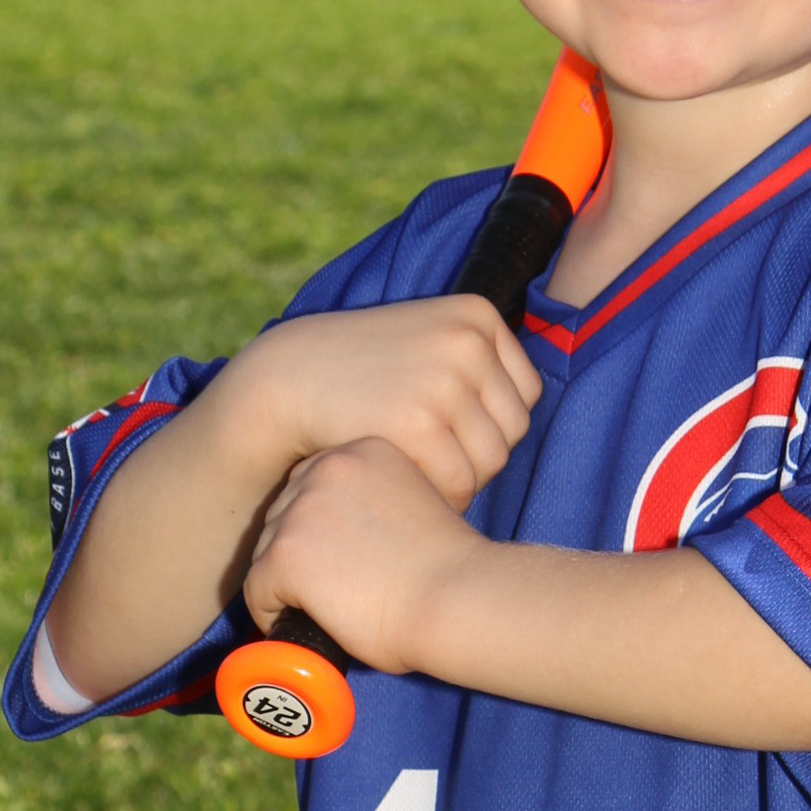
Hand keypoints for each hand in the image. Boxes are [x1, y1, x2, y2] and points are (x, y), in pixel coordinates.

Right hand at [235, 297, 540, 513]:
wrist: (286, 379)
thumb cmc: (360, 372)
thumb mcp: (426, 342)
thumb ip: (476, 368)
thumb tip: (523, 420)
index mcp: (478, 315)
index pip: (524, 395)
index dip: (488, 425)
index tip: (446, 430)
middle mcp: (469, 342)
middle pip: (512, 432)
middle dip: (474, 454)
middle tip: (425, 456)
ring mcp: (445, 380)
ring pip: (490, 463)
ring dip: (457, 479)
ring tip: (413, 467)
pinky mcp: (418, 423)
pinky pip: (458, 484)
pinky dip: (435, 496)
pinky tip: (400, 479)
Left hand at [244, 436, 476, 672]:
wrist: (460, 597)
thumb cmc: (453, 568)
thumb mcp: (415, 505)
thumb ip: (377, 503)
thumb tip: (347, 536)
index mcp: (363, 450)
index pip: (314, 485)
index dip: (323, 528)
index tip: (344, 557)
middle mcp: (327, 469)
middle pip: (284, 515)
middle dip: (302, 553)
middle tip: (336, 587)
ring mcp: (301, 510)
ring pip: (267, 552)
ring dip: (291, 584)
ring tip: (329, 608)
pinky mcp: (286, 554)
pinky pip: (257, 591)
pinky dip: (275, 615)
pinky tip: (312, 625)